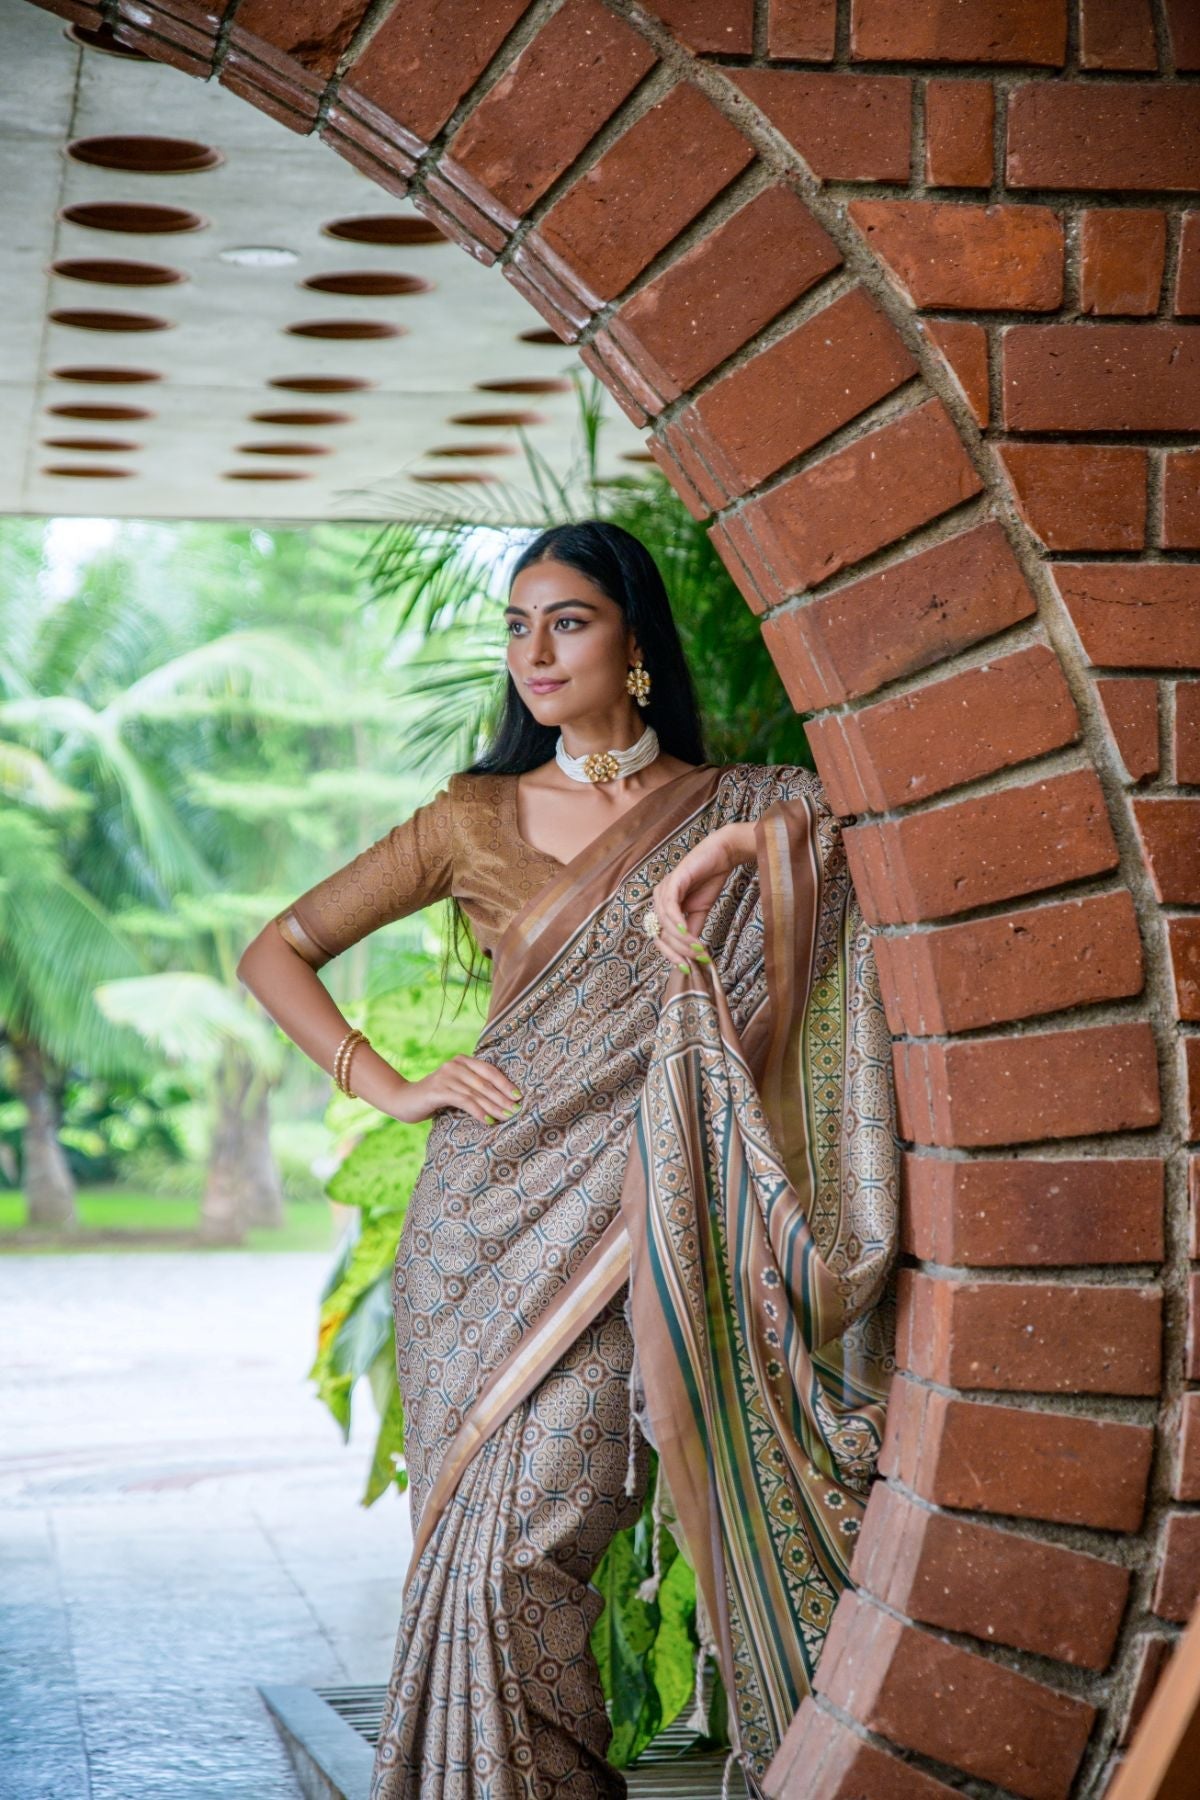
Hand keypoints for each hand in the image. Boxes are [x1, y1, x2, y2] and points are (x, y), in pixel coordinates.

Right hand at [384, 1055, 523, 1125]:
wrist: (404, 1101)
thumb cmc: (434, 1098)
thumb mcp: (455, 1088)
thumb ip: (472, 1088)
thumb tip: (502, 1101)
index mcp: (461, 1061)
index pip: (489, 1070)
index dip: (505, 1083)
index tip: (518, 1097)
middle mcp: (455, 1065)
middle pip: (485, 1082)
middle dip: (503, 1098)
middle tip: (517, 1110)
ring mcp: (446, 1076)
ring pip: (477, 1092)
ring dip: (494, 1106)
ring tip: (507, 1117)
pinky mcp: (438, 1090)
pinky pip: (464, 1100)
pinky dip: (478, 1111)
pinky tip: (488, 1120)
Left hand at [647, 822, 755, 971]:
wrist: (723, 856)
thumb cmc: (709, 880)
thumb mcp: (700, 911)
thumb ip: (692, 930)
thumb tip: (692, 954)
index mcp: (663, 907)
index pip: (661, 937)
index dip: (672, 954)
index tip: (687, 968)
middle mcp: (659, 898)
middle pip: (660, 933)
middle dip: (676, 951)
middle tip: (693, 962)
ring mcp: (664, 889)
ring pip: (665, 923)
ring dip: (682, 940)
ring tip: (698, 949)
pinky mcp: (673, 881)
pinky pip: (670, 907)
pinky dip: (678, 923)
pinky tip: (688, 933)